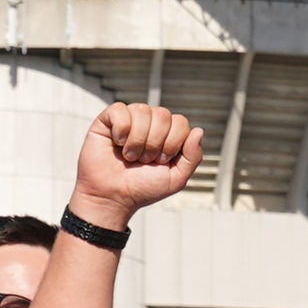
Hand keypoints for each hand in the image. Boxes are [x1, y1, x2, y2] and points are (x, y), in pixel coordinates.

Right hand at [68, 102, 203, 229]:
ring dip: (137, 140)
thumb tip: (199, 131)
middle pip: (163, 114)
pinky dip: (121, 130)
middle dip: (155, 143)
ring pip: (142, 111)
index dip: (172, 143)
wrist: (112, 198)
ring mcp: (129, 119)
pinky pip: (120, 110)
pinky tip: (117, 143)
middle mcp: (149, 123)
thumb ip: (193, 157)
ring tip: (129, 156)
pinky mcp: (108, 119)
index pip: (180, 122)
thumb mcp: (175, 178)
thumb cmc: (141, 189)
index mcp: (167, 134)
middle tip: (143, 160)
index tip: (160, 161)